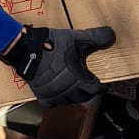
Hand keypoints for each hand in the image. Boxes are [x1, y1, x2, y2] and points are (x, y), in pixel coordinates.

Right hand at [0, 24, 115, 104]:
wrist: (27, 49)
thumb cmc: (52, 45)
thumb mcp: (77, 38)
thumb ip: (96, 37)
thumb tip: (111, 34)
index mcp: (79, 79)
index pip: (96, 90)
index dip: (101, 87)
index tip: (103, 85)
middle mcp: (67, 91)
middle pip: (83, 97)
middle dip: (88, 91)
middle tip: (89, 85)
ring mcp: (54, 95)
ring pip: (69, 101)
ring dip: (74, 96)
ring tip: (75, 87)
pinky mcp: (42, 96)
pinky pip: (52, 103)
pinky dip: (57, 99)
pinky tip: (58, 92)